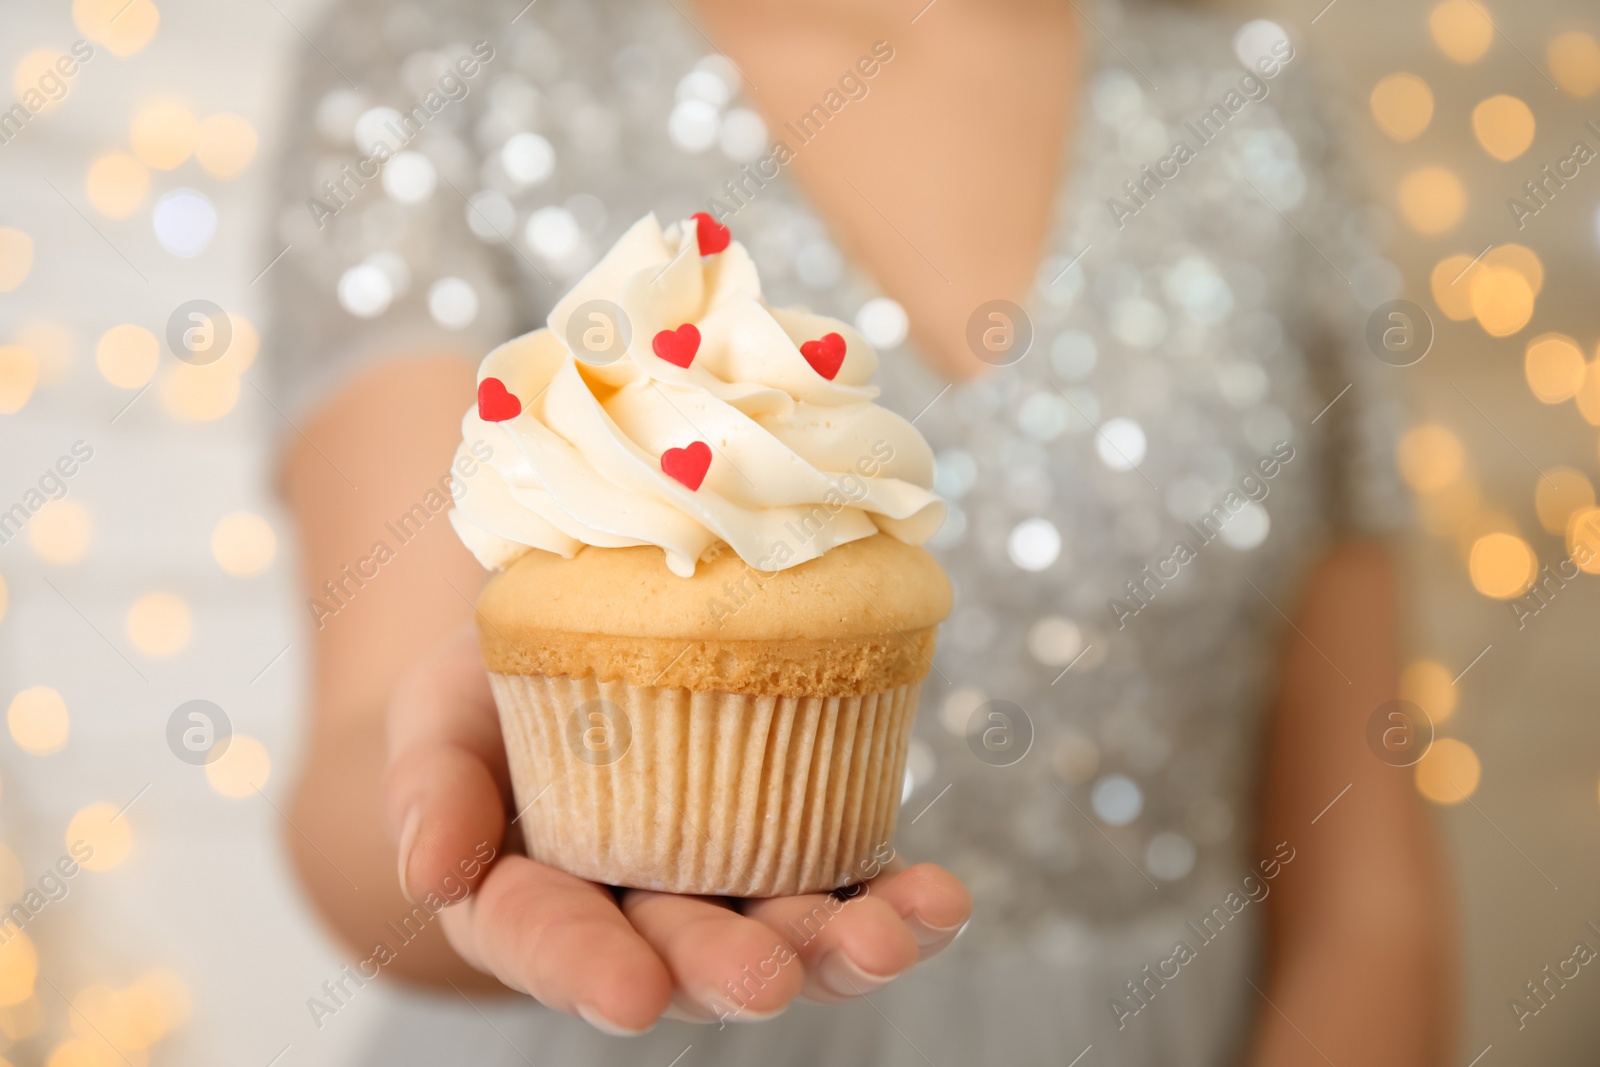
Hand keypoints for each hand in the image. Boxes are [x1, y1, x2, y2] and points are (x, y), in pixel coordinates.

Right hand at [382, 625, 971, 1033]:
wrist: (583, 620)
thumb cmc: (491, 680)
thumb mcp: (440, 711)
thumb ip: (433, 785)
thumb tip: (431, 870)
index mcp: (528, 896)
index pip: (546, 939)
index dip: (585, 970)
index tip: (631, 993)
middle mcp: (633, 909)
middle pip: (679, 954)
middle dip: (726, 969)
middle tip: (766, 978)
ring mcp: (723, 881)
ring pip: (780, 929)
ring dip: (838, 946)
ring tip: (888, 939)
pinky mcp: (796, 838)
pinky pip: (850, 876)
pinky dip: (899, 897)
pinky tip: (940, 900)